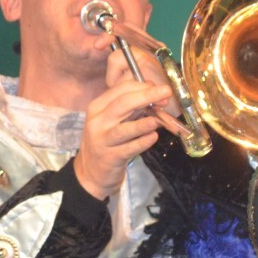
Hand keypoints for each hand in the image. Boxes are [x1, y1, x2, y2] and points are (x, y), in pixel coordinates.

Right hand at [72, 57, 168, 198]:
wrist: (91, 171)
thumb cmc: (106, 140)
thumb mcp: (111, 118)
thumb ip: (130, 104)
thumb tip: (151, 87)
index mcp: (97, 107)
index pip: (120, 89)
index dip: (142, 86)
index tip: (160, 88)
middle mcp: (97, 122)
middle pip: (123, 104)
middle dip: (147, 96)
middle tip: (166, 92)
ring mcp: (102, 141)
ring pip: (124, 129)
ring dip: (143, 124)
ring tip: (158, 119)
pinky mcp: (110, 158)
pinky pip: (129, 149)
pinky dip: (142, 142)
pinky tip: (153, 137)